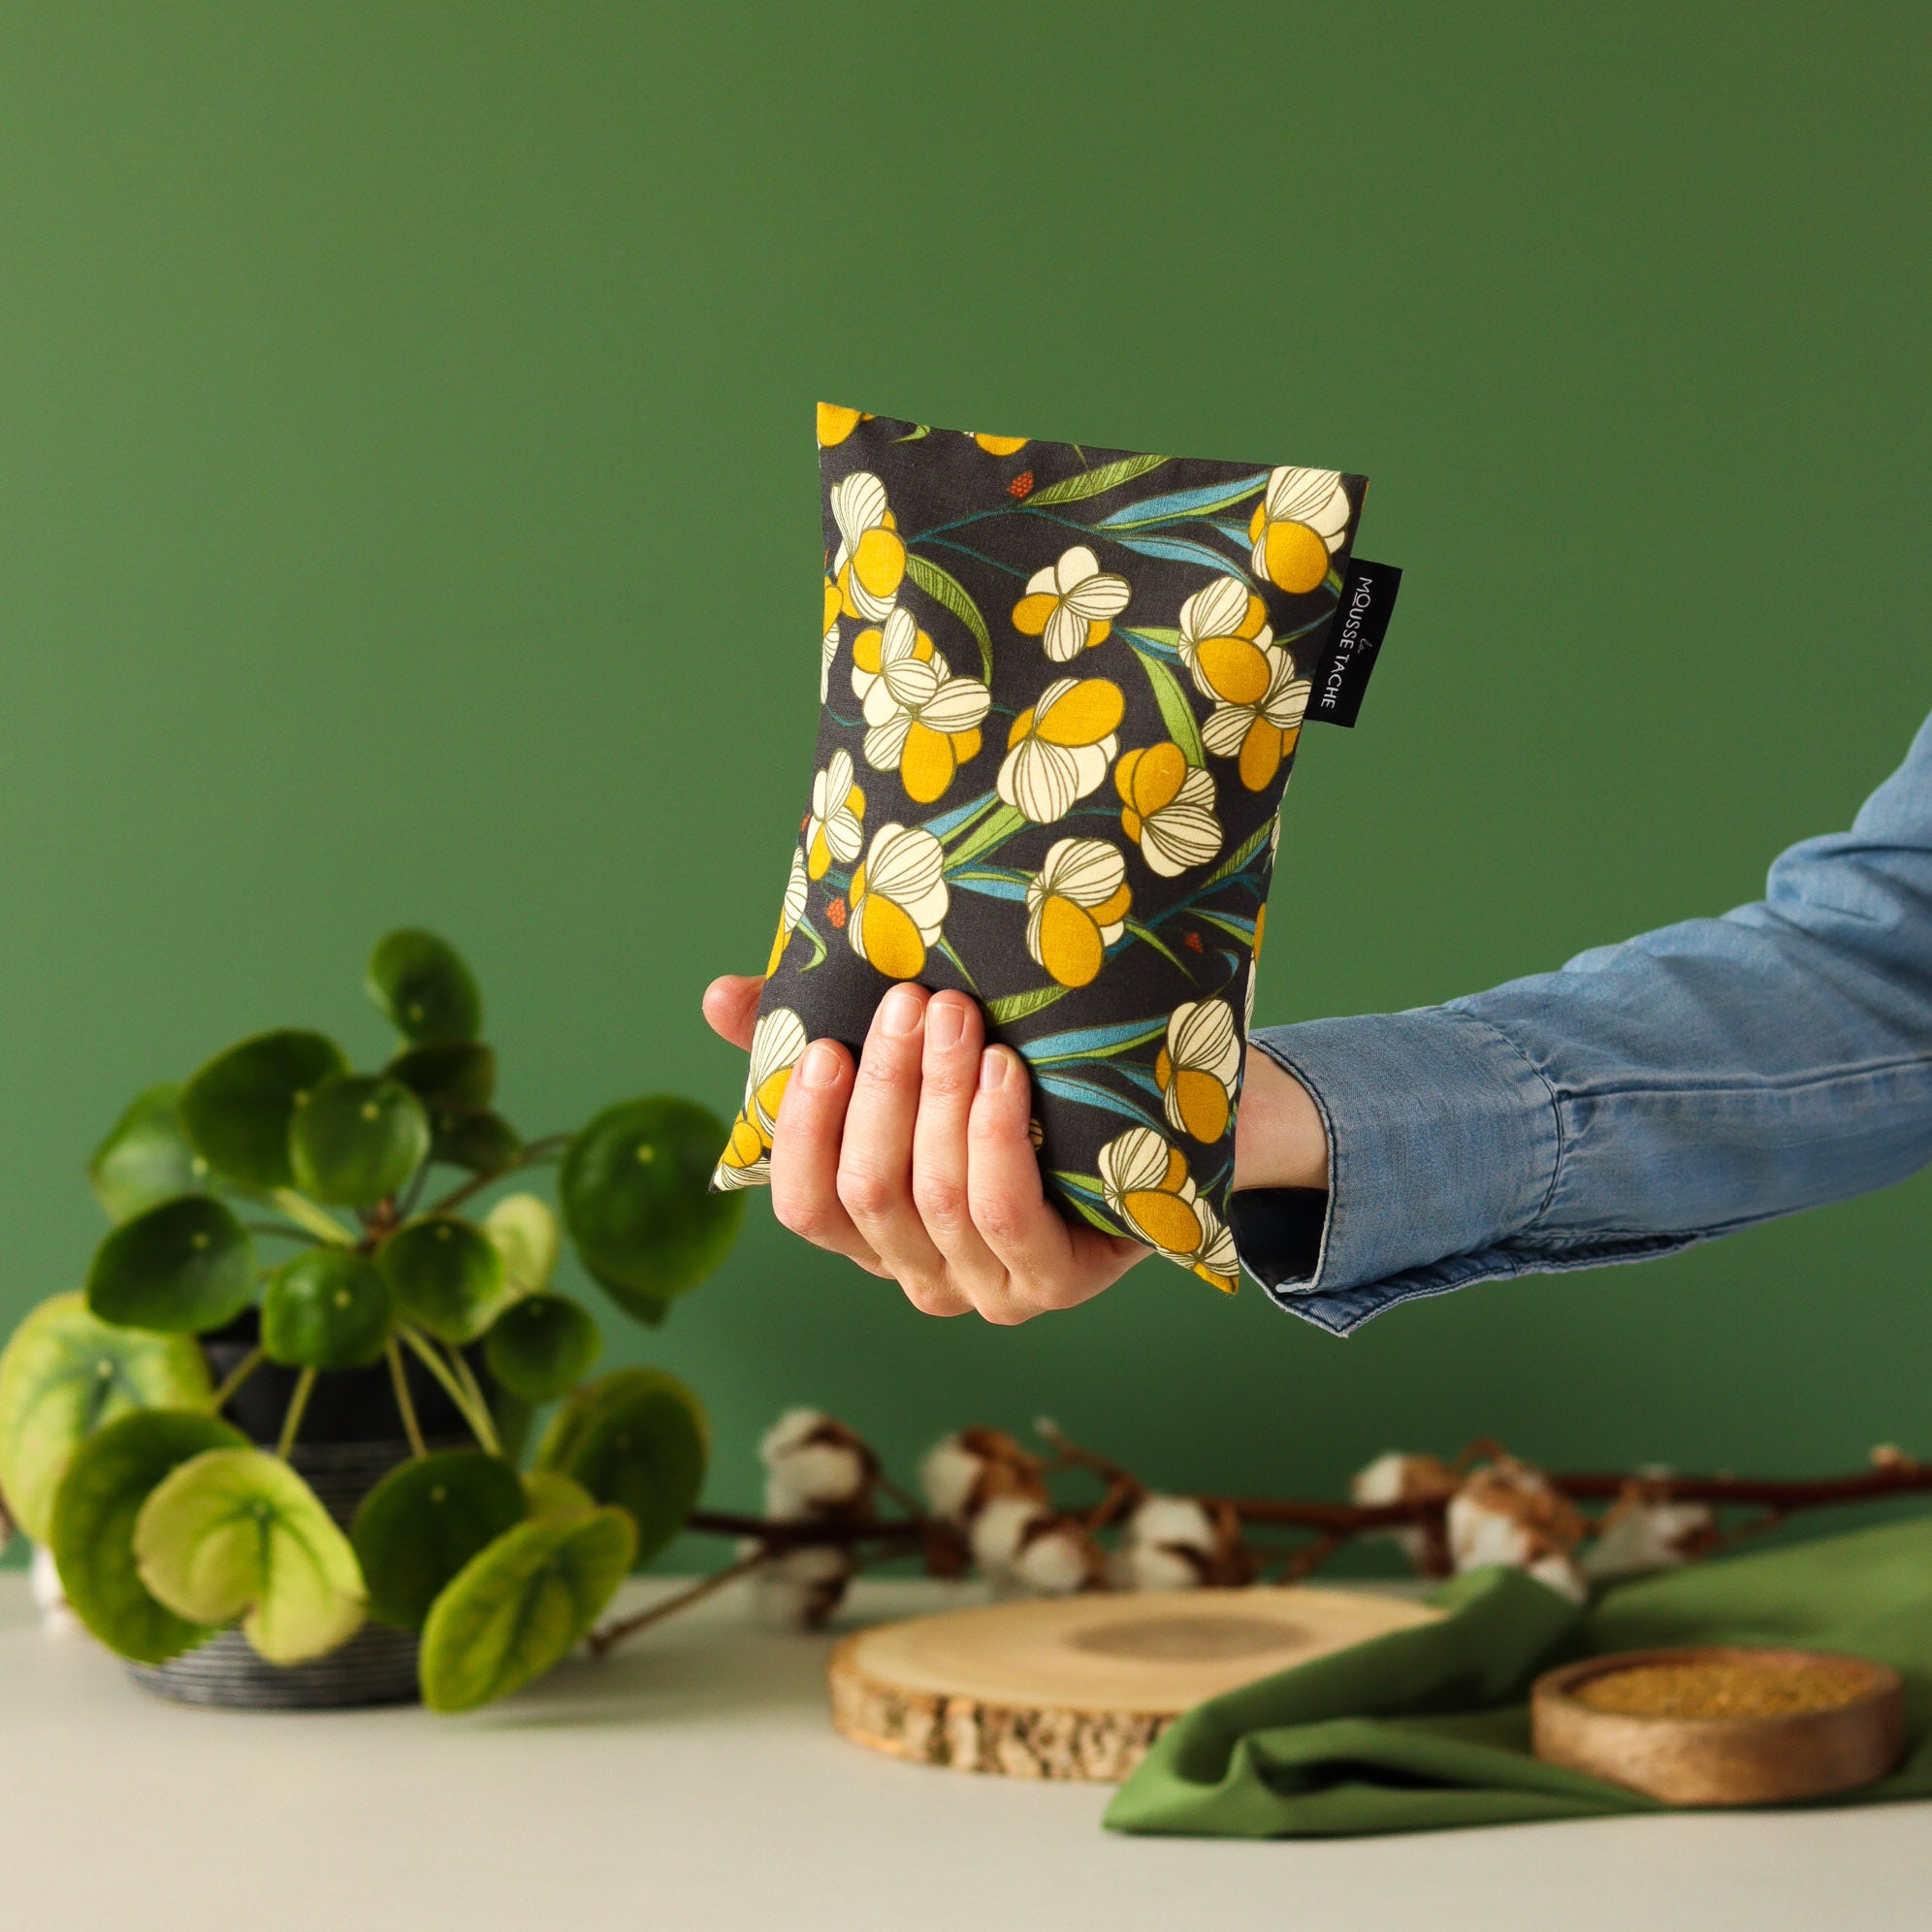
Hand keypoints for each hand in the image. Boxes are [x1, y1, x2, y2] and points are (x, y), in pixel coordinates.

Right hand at [701, 975, 1327, 1321]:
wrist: (1147, 1123)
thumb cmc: (1012, 1091)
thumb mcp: (909, 1059)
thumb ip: (808, 1036)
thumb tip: (718, 996)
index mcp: (871, 1233)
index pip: (803, 1206)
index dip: (802, 1129)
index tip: (824, 1046)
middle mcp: (919, 1274)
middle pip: (869, 1191)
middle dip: (885, 1088)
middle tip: (910, 1000)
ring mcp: (986, 1288)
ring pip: (934, 1195)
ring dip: (940, 1096)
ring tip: (959, 1015)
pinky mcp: (1052, 1282)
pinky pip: (1003, 1213)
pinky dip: (995, 1136)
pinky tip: (1005, 1074)